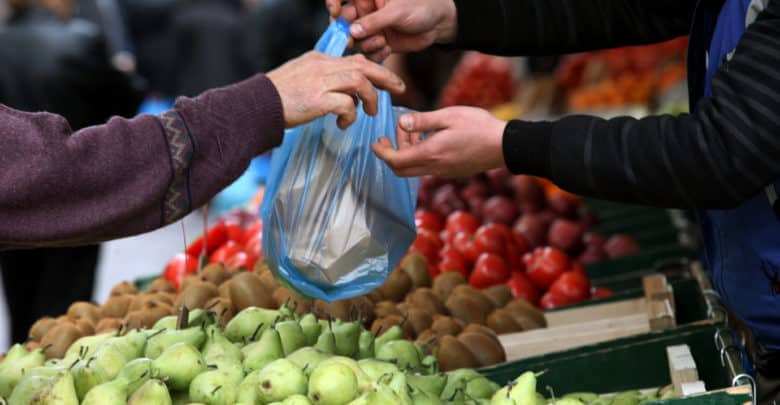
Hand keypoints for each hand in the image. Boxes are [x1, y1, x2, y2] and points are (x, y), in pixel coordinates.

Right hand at [267, 51, 404, 128]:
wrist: (255, 106)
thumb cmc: (277, 98)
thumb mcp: (301, 79)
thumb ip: (323, 80)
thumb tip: (346, 94)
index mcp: (319, 60)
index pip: (355, 60)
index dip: (375, 70)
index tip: (387, 81)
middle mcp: (322, 67)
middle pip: (364, 66)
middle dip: (386, 77)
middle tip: (400, 89)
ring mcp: (320, 82)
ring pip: (360, 82)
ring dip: (370, 99)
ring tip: (370, 113)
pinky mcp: (318, 100)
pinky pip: (347, 104)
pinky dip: (351, 115)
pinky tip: (343, 124)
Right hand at [325, 0, 457, 61]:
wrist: (439, 24)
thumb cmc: (421, 7)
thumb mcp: (397, 11)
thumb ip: (374, 21)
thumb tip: (352, 30)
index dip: (334, 4)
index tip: (335, 13)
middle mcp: (366, 12)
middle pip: (344, 23)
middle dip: (348, 32)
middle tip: (353, 39)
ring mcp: (372, 29)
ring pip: (356, 40)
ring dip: (367, 44)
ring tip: (382, 41)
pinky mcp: (379, 43)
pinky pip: (368, 53)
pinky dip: (376, 54)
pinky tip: (388, 48)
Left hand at [372, 106, 507, 176]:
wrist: (504, 146)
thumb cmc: (479, 127)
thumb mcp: (448, 116)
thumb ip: (423, 121)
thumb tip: (401, 123)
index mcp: (431, 154)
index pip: (396, 161)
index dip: (382, 153)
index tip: (375, 142)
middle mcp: (434, 168)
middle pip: (401, 170)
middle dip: (391, 154)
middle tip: (390, 136)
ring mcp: (443, 172)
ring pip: (414, 169)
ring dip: (407, 152)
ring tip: (413, 131)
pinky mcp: (451, 172)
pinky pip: (427, 168)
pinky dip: (420, 155)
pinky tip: (428, 139)